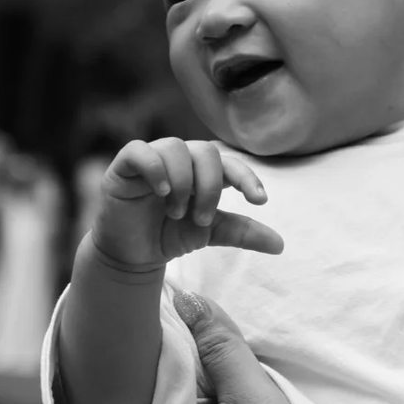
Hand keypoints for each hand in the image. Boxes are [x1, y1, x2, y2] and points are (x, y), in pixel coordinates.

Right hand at [93, 138, 285, 270]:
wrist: (132, 256)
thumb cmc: (170, 236)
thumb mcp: (210, 234)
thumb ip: (241, 232)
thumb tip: (279, 244)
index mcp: (203, 172)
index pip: (230, 163)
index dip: (247, 177)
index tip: (260, 201)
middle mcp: (180, 160)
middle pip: (206, 152)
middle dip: (209, 187)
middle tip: (201, 218)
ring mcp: (152, 159)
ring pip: (176, 148)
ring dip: (183, 182)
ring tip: (177, 212)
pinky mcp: (124, 166)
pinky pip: (140, 151)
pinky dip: (155, 168)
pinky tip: (162, 192)